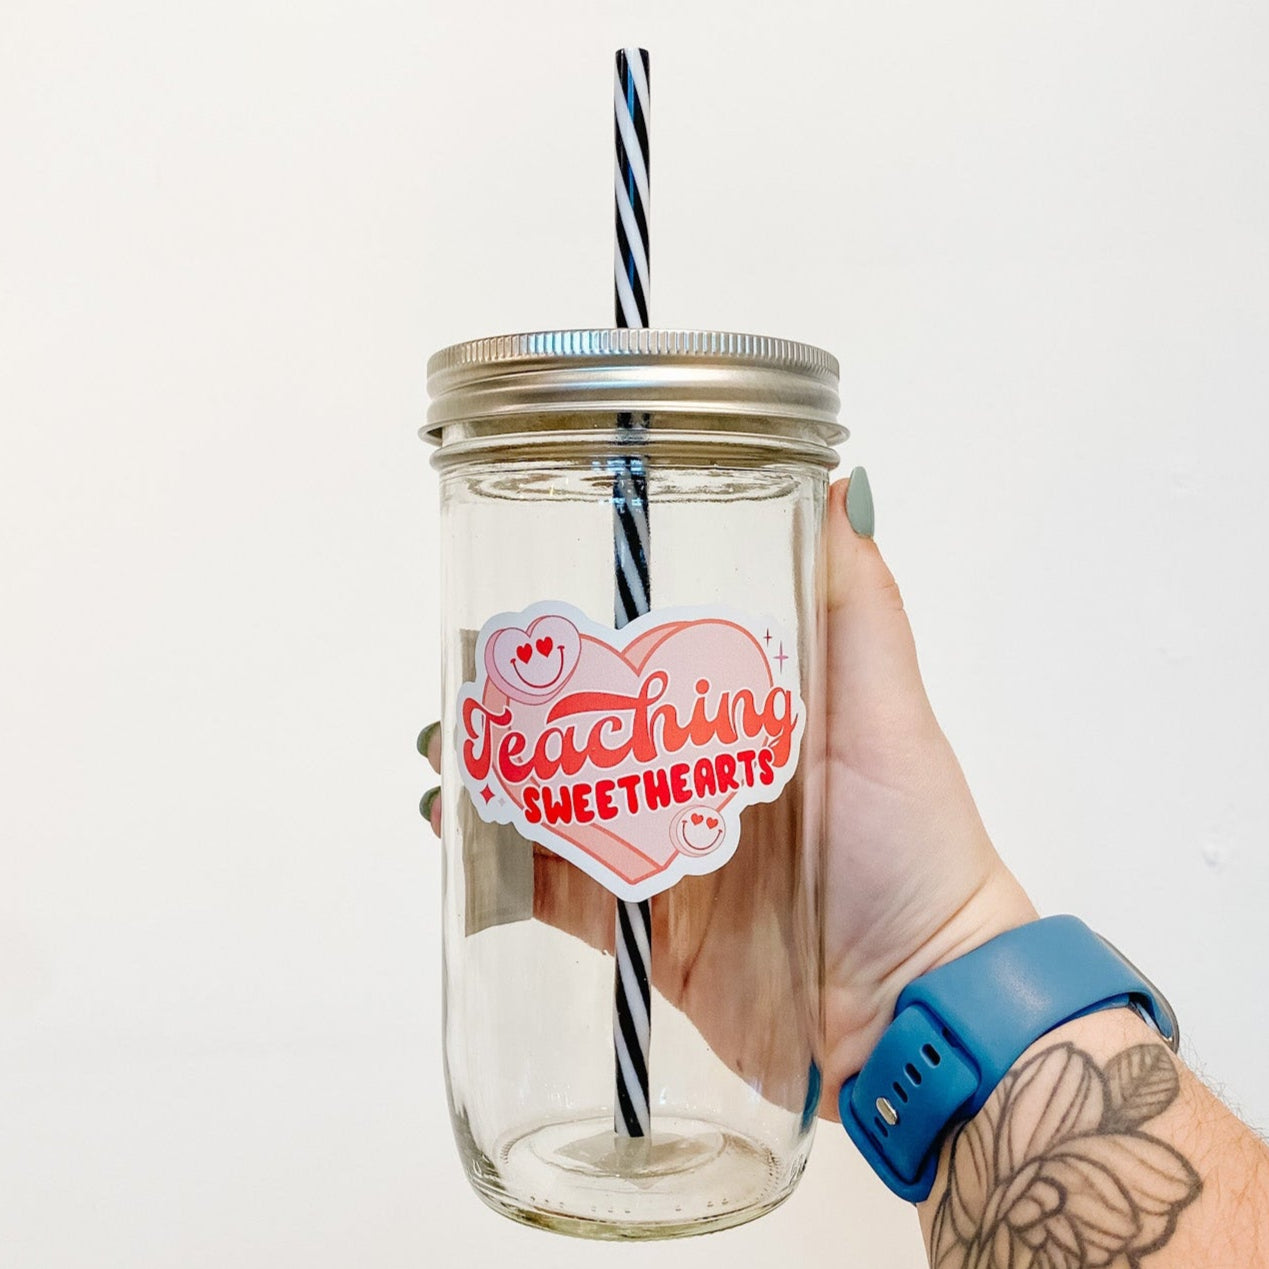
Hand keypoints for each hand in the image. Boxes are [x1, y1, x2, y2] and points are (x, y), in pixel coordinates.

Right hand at [419, 469, 1035, 1112]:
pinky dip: (508, 872)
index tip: (529, 614)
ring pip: (564, 810)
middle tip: (468, 690)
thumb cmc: (912, 847)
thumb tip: (848, 483)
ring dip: (502, 785)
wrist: (914, 1003)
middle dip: (524, 713)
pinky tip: (462, 842)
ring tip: (451, 762)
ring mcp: (669, 859)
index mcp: (744, 722)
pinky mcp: (649, 933)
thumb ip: (859, 605)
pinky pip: (562, 896)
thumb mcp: (887, 710)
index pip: (648, 663)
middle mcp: (700, 783)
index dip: (586, 640)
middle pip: (592, 736)